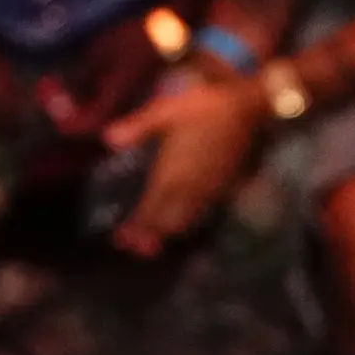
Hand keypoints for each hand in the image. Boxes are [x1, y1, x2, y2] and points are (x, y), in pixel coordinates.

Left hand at [106, 73, 270, 256]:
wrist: (247, 108)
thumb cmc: (205, 106)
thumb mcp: (166, 110)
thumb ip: (138, 128)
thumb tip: (107, 139)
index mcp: (173, 171)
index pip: (151, 205)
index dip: (137, 225)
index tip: (121, 240)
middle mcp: (191, 187)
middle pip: (168, 219)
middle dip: (151, 234)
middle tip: (135, 248)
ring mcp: (209, 190)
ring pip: (187, 219)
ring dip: (169, 231)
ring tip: (155, 243)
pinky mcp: (224, 187)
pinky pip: (203, 211)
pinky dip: (189, 221)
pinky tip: (183, 221)